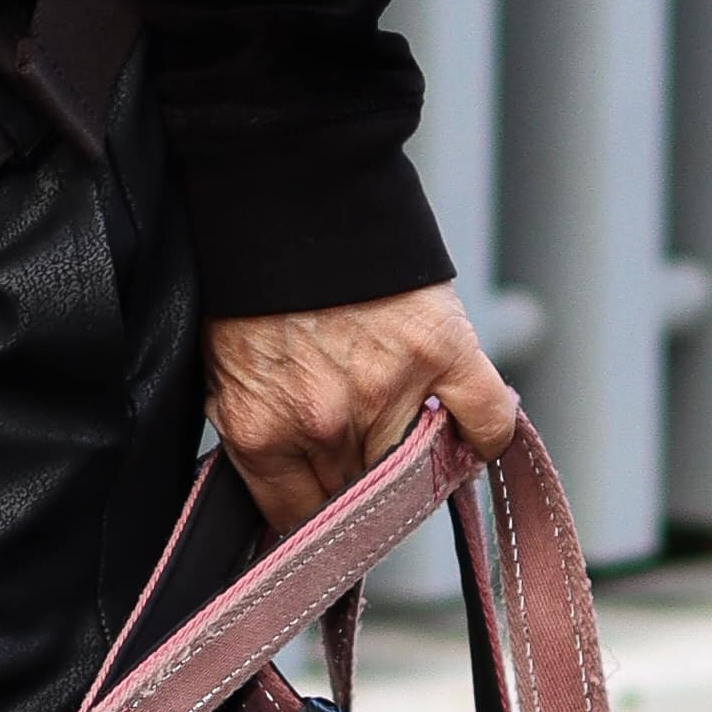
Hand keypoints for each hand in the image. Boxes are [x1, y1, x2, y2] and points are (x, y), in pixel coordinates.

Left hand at [204, 282, 517, 534]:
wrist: (284, 187)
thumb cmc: (249, 276)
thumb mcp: (225, 368)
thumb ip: (257, 434)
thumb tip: (286, 497)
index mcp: (261, 433)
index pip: (302, 524)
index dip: (320, 521)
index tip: (332, 514)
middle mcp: (324, 425)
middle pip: (364, 502)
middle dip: (367, 487)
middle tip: (369, 457)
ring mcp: (387, 391)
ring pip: (424, 473)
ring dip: (424, 461)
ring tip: (412, 429)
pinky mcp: (440, 352)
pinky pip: (485, 425)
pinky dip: (486, 435)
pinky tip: (473, 429)